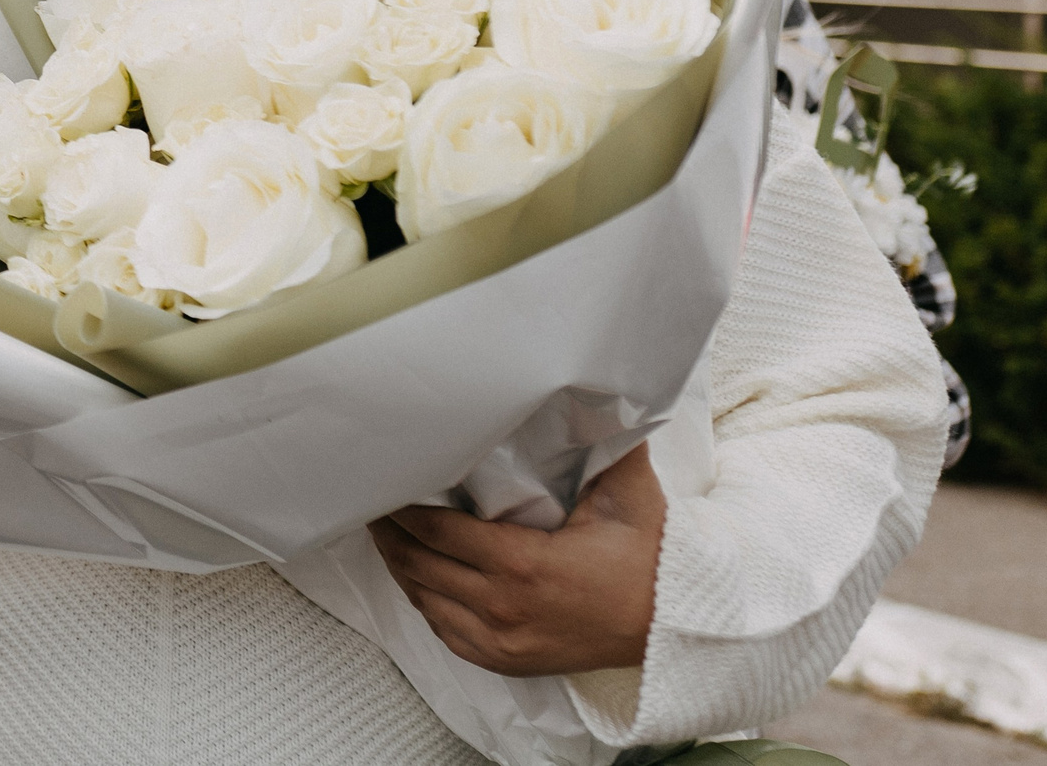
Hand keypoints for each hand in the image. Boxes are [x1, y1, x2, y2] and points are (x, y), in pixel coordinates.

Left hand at [369, 441, 667, 676]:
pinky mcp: (506, 661)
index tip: (382, 484)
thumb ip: (605, 441)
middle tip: (372, 504)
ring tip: (387, 534)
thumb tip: (594, 386)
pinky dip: (425, 600)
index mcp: (523, 564)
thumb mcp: (628, 495)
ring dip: (401, 566)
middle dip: (389, 533)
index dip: (400, 507)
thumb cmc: (648, 558)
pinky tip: (418, 575)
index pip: (436, 530)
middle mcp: (503, 606)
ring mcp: (501, 640)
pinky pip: (445, 630)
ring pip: (425, 599)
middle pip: (419, 564)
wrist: (673, 629)